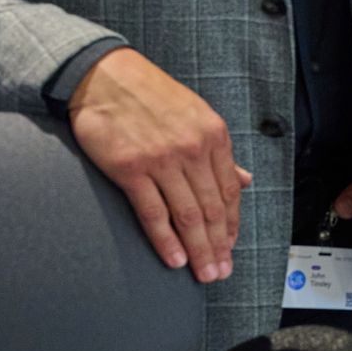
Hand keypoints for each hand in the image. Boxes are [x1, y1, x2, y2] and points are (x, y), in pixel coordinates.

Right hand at [67, 48, 252, 283]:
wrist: (106, 77)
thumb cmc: (151, 95)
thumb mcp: (197, 115)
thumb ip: (220, 151)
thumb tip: (245, 179)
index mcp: (213, 136)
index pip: (229, 191)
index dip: (232, 224)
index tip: (231, 247)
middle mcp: (193, 149)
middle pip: (212, 208)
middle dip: (219, 245)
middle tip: (221, 272)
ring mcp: (163, 160)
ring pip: (188, 216)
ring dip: (199, 250)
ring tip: (204, 273)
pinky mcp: (132, 170)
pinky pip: (154, 213)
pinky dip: (166, 241)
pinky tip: (175, 259)